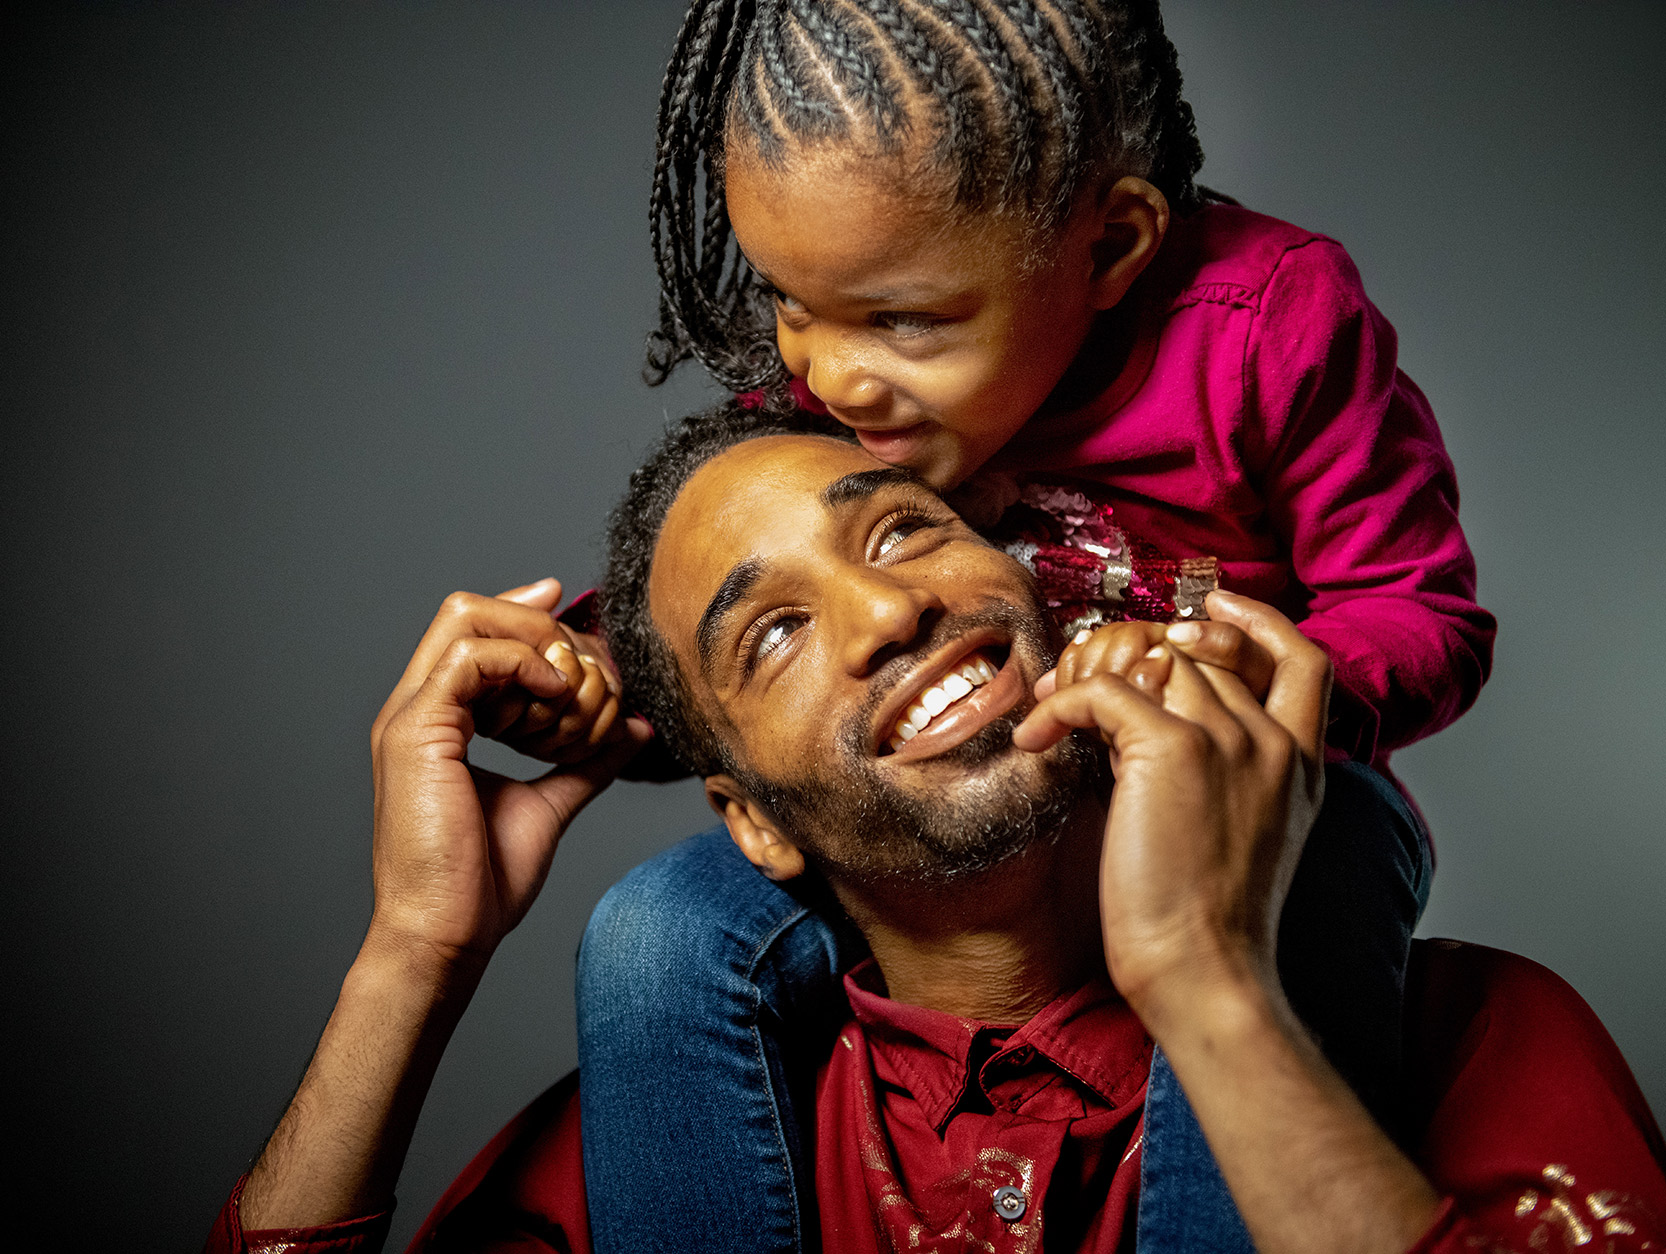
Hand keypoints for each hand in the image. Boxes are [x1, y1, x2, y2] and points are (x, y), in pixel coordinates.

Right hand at [367, 578, 649, 968]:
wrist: (447, 934)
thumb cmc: (482, 883)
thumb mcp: (548, 804)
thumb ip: (586, 761)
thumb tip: (634, 725)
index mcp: (438, 720)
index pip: (474, 632)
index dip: (524, 611)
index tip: (570, 607)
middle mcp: (417, 708)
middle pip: (469, 610)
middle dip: (539, 621)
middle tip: (587, 655)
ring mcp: (410, 716)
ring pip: (466, 618)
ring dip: (535, 640)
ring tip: (572, 685)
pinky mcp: (416, 730)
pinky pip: (472, 658)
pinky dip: (524, 664)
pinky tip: (556, 695)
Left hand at [1014, 591, 1328, 1015]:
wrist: (1204, 973)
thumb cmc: (1204, 922)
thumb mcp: (1238, 833)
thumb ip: (1218, 771)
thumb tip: (1144, 720)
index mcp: (1300, 765)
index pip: (1301, 659)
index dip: (1256, 622)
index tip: (1207, 610)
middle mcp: (1272, 742)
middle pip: (1203, 653)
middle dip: (1136, 656)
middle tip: (1079, 681)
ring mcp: (1228, 740)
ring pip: (1154, 661)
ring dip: (1091, 674)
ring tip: (1054, 711)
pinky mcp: (1173, 749)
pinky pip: (1103, 689)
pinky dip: (1059, 704)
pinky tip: (1036, 736)